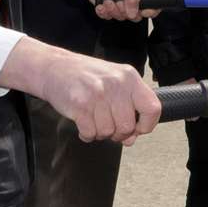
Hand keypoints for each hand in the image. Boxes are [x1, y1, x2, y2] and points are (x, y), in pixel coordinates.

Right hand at [0, 39, 160, 144]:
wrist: (55, 68)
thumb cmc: (87, 77)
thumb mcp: (115, 83)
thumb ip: (128, 108)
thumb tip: (131, 138)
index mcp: (130, 78)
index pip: (152, 108)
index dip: (146, 125)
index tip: (137, 129)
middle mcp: (116, 84)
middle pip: (127, 126)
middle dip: (118, 133)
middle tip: (108, 126)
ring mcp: (98, 94)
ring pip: (108, 132)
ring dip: (100, 132)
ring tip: (93, 119)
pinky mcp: (80, 105)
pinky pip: (90, 133)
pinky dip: (87, 134)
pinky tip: (83, 123)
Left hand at [75, 0, 158, 20]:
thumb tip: (134, 14)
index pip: (153, 6)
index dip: (149, 12)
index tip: (142, 12)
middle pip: (136, 16)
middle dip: (125, 11)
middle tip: (118, 2)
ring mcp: (120, 3)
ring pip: (122, 17)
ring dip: (113, 11)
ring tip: (107, 1)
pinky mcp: (109, 8)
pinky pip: (109, 17)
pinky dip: (104, 13)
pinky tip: (101, 5)